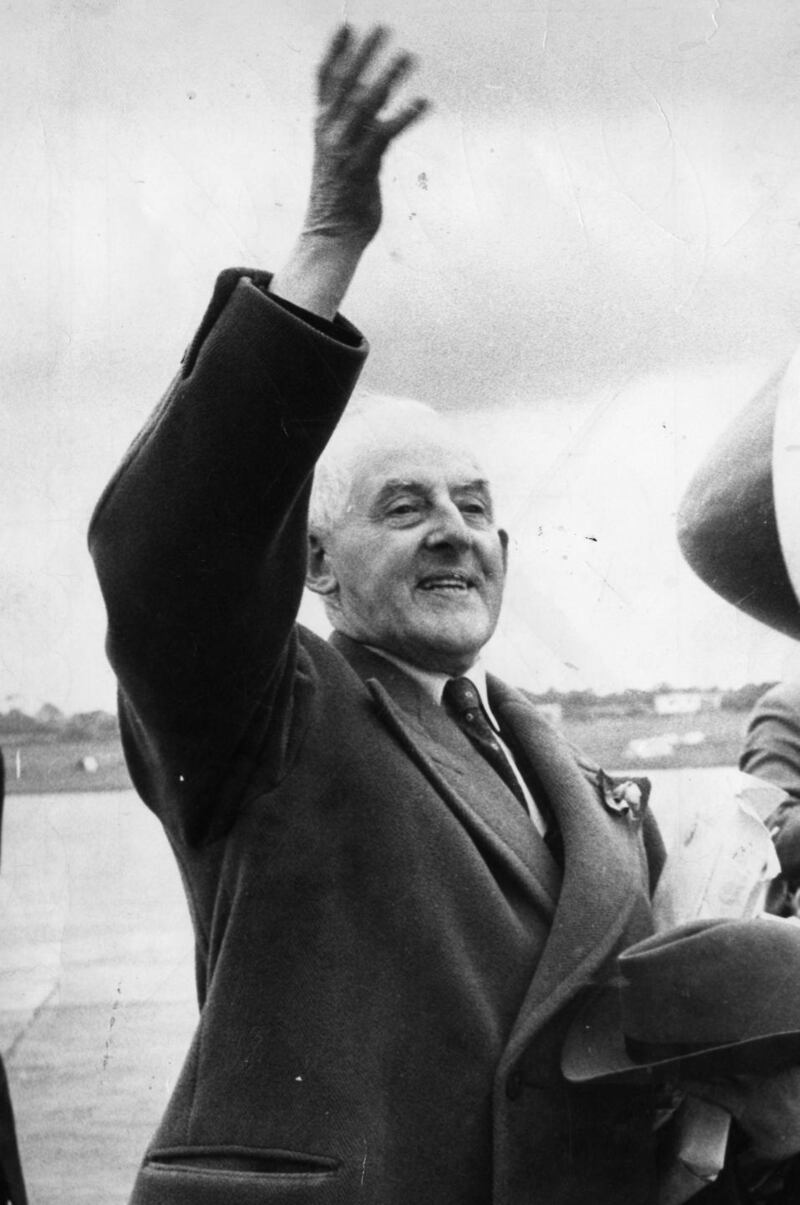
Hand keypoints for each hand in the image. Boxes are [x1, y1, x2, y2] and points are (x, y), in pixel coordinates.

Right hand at [302, 24, 428, 248]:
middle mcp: (329, 133)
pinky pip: (386, 134)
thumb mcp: (342, 152)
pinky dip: (405, 117)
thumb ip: (355, 124)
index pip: (324, 80)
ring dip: (390, 77)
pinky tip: (423, 102)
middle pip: (346, 82)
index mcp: (321, 126)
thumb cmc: (341, 196)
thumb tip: (373, 94)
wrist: (331, 235)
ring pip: (366, 103)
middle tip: (385, 27)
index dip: (335, 52)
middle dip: (366, 52)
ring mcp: (344, 149)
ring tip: (410, 56)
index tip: (348, 25)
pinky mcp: (363, 166)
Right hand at [684, 1067, 799, 1162]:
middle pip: (714, 1081)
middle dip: (700, 1087)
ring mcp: (752, 1078)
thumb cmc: (786, 1123)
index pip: (703, 1088)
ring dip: (718, 1087)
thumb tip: (734, 1170)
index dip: (685, 1085)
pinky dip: (732, 1089)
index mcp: (733, 1098)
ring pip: (728, 1080)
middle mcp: (739, 1083)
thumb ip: (748, 1160)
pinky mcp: (764, 1079)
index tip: (669, 1082)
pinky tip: (739, 1102)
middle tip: (690, 1096)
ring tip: (713, 1100)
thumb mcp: (768, 1150)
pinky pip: (740, 1082)